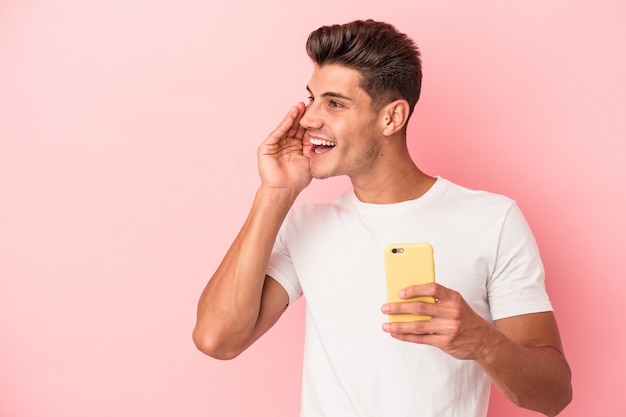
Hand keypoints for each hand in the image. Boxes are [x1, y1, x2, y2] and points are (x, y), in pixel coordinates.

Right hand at [257, 102, 311, 194]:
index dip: (310, 122)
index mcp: (296, 148)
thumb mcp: (309, 159)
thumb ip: (313, 146)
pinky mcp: (266, 147)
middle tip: (309, 104)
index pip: (303, 132)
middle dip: (301, 116)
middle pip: (294, 127)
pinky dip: (285, 124)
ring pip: (286, 127)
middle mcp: (286, 145)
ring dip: (293, 116)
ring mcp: (276, 145)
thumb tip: (322, 133)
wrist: (284, 190)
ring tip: (300, 106)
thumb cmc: (297, 179)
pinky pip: (277, 132)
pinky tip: (292, 116)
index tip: (317, 112)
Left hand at [382, 283, 497, 360]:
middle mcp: (452, 312)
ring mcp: (449, 328)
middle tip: (385, 308)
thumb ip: (437, 299)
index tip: (399, 292)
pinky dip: (406, 336)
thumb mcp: (456, 303)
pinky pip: (421, 339)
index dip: (414, 289)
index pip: (432, 289)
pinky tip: (396, 334)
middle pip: (420, 308)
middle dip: (399, 308)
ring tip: (386, 324)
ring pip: (418, 326)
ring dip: (399, 325)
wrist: (484, 340)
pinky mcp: (445, 342)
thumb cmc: (464, 318)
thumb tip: (408, 298)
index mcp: (453, 298)